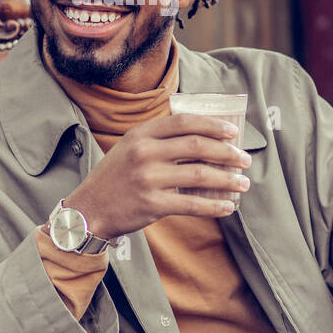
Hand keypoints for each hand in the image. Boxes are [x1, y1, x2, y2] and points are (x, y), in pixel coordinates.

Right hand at [61, 113, 251, 242]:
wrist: (88, 210)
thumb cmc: (114, 178)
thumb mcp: (129, 148)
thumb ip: (158, 140)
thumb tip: (203, 140)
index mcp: (140, 134)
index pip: (183, 122)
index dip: (212, 125)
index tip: (233, 132)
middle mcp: (144, 152)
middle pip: (196, 145)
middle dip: (227, 152)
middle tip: (244, 160)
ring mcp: (148, 178)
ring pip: (199, 175)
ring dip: (227, 180)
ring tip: (243, 184)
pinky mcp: (151, 204)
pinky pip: (192, 204)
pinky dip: (214, 206)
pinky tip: (227, 206)